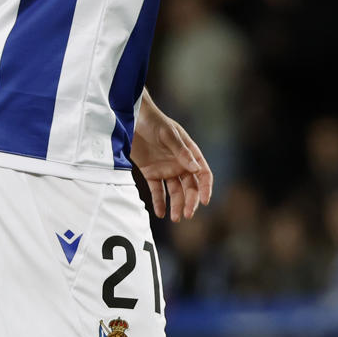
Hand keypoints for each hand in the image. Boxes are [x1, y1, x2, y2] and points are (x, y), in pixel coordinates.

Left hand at [131, 94, 213, 222]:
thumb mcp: (168, 135)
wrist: (131, 118)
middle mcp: (180, 163)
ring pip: (175, 191)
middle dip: (190, 201)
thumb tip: (196, 170)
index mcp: (190, 153)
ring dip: (176, 204)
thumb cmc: (154, 122)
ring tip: (174, 218)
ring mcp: (166, 168)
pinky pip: (157, 190)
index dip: (206, 188)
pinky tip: (160, 213)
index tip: (205, 201)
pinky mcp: (151, 172)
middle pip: (190, 186)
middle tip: (187, 215)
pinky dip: (158, 202)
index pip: (203, 174)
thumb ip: (181, 152)